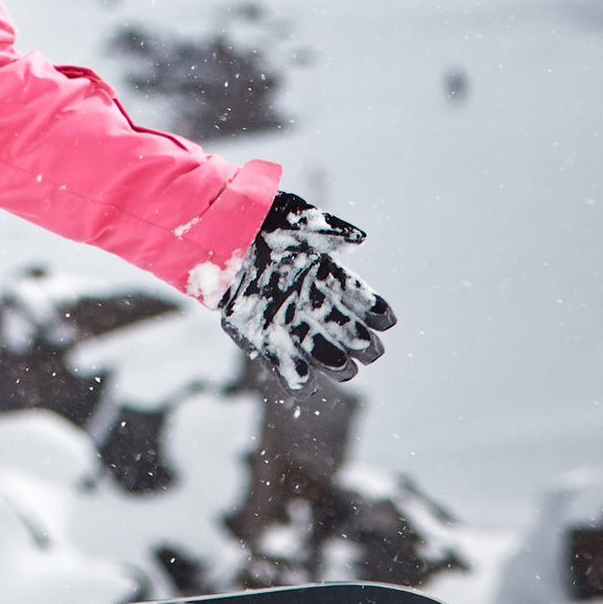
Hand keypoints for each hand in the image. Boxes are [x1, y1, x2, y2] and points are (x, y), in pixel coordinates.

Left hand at [218, 189, 394, 387]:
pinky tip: (307, 386)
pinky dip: (293, 376)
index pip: (352, 293)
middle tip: (368, 348)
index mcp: (318, 271)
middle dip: (357, 339)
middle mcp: (305, 298)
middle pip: (339, 326)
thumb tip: (360, 239)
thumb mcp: (296, 219)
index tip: (385, 320)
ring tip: (346, 368)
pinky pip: (280, 361)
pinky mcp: (258, 334)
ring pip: (315, 347)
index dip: (370, 307)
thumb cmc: (260, 217)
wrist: (217, 229)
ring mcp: (284, 318)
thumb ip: (327, 230)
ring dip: (332, 360)